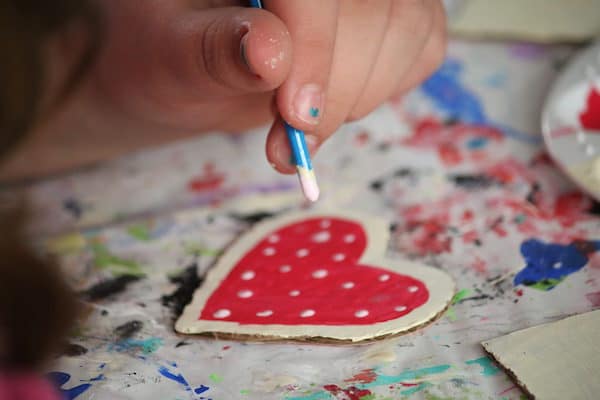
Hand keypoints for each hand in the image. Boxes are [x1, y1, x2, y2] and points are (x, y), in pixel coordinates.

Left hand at [0, 0, 444, 179]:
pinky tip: (328, 102)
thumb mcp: (168, 52)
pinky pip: (422, 47)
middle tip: (287, 143)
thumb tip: (270, 55)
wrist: (189, 61)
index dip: (316, 46)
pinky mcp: (394, 8)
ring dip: (356, 99)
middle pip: (380, 7)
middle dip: (336, 90)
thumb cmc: (168, 51)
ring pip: (411, 27)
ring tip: (298, 127)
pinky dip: (379, 91)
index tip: (296, 117)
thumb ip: (213, 51)